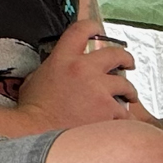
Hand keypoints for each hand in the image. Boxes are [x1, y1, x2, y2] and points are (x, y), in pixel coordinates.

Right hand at [20, 23, 136, 127]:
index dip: (92, 27)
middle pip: (115, 54)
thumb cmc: (33, 111)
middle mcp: (84, 69)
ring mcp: (98, 89)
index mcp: (63, 58)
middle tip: (129, 64)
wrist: (36, 134)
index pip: (81, 30)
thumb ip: (51, 69)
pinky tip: (120, 120)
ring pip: (125, 84)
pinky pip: (124, 112)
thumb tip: (58, 68)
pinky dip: (123, 116)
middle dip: (126, 58)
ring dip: (129, 91)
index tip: (99, 30)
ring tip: (130, 96)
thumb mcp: (35, 79)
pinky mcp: (108, 110)